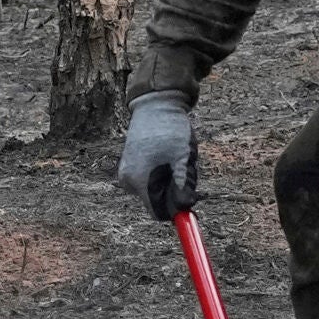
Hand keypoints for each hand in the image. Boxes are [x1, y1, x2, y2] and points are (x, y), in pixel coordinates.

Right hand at [117, 93, 199, 221]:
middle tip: (186, 167)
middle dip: (175, 190)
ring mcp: (127, 172)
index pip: (160, 212)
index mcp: (140, 181)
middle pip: (159, 201)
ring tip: (176, 157)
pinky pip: (150, 180)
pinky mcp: (129, 165)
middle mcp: (129, 181)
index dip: (177, 208)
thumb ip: (184, 187)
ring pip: (156, 190)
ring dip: (171, 180)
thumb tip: (185, 208)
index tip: (191, 196)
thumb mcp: (183, 159)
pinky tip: (166, 155)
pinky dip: (163, 173)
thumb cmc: (171, 130)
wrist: (155, 105)